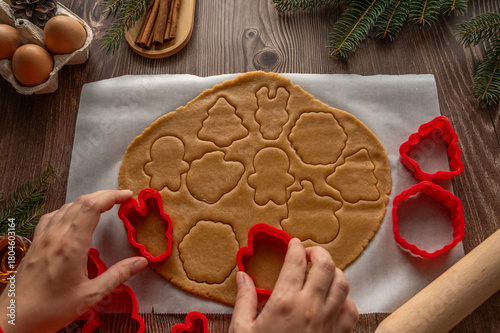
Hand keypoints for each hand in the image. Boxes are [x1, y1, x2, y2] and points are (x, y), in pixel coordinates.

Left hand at [0, 190, 148, 332]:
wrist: (14, 319)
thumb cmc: (52, 309)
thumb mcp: (91, 295)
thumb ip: (118, 276)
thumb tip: (141, 262)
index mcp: (71, 245)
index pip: (92, 206)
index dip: (111, 196)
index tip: (128, 196)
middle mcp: (56, 235)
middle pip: (81, 202)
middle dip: (104, 195)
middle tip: (122, 198)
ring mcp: (43, 237)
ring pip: (66, 206)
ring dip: (87, 201)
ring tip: (103, 205)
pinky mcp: (35, 243)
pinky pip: (52, 216)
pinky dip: (68, 209)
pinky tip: (73, 217)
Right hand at [230, 238, 358, 332]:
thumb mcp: (242, 330)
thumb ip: (244, 299)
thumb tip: (242, 276)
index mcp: (285, 302)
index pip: (296, 261)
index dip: (295, 247)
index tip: (293, 243)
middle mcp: (311, 307)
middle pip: (326, 266)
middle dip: (318, 253)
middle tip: (309, 253)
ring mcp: (328, 322)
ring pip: (343, 283)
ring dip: (334, 272)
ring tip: (322, 272)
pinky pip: (352, 309)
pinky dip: (346, 298)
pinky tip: (334, 299)